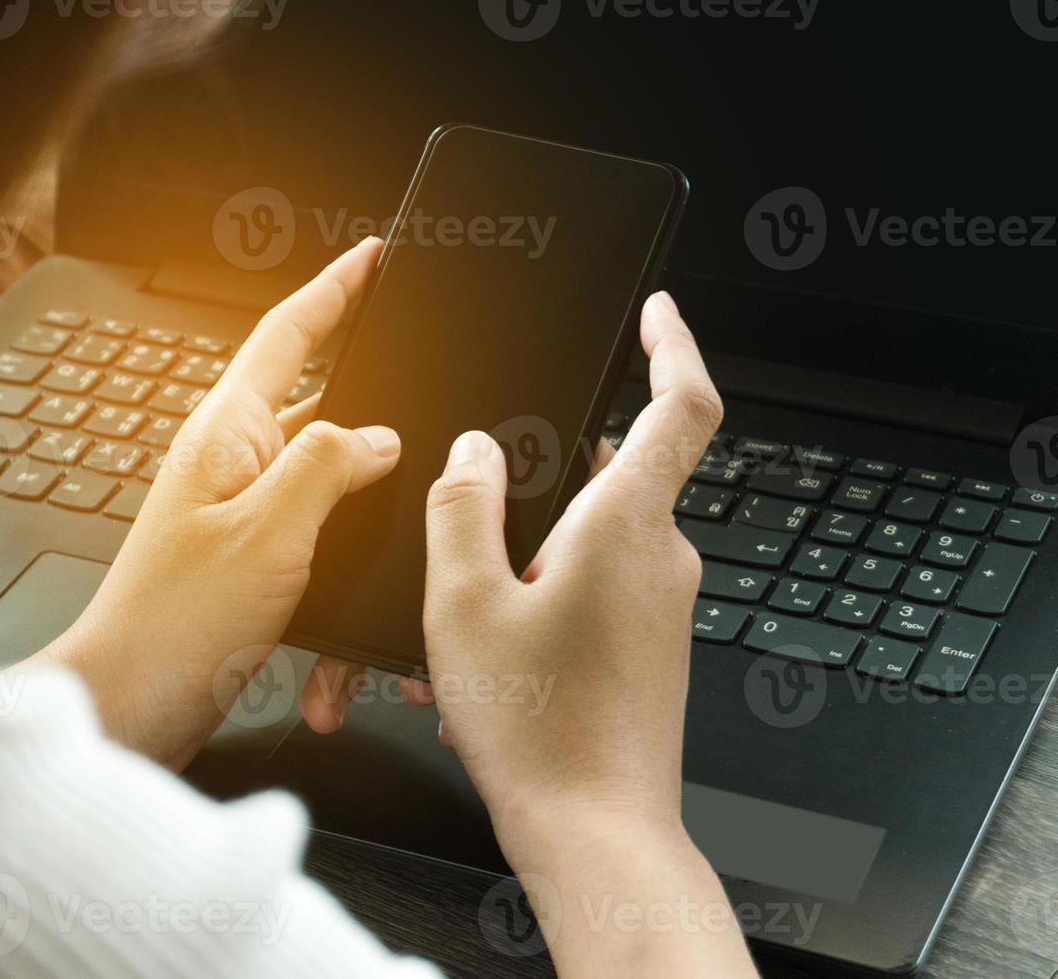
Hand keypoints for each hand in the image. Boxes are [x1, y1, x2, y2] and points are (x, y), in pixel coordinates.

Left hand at [31, 238, 400, 767]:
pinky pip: (317, 550)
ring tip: (404, 525)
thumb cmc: (173, 625)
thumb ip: (325, 468)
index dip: (333, 289)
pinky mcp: (251, 564)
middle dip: (373, 406)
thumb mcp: (266, 533)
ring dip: (363, 520)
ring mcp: (241, 515)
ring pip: (327, 488)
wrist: (131, 708)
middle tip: (425, 390)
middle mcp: (232, 465)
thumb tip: (377, 436)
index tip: (371, 255)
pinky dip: (339, 584)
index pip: (287, 336)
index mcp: (226, 435)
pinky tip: (342, 640)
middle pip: (316, 405)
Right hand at [421, 292, 754, 977]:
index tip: (658, 311)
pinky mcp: (651, 646)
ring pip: (594, 541)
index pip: (682, 405)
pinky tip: (491, 653)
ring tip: (466, 615)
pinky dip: (544, 600)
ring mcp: (663, 607)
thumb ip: (464, 508)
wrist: (595, 835)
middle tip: (481, 510)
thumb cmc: (539, 729)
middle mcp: (662, 560)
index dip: (675, 344)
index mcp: (627, 527)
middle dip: (546, 479)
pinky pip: (597, 591)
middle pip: (613, 474)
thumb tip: (475, 452)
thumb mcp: (463, 602)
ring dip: (531, 556)